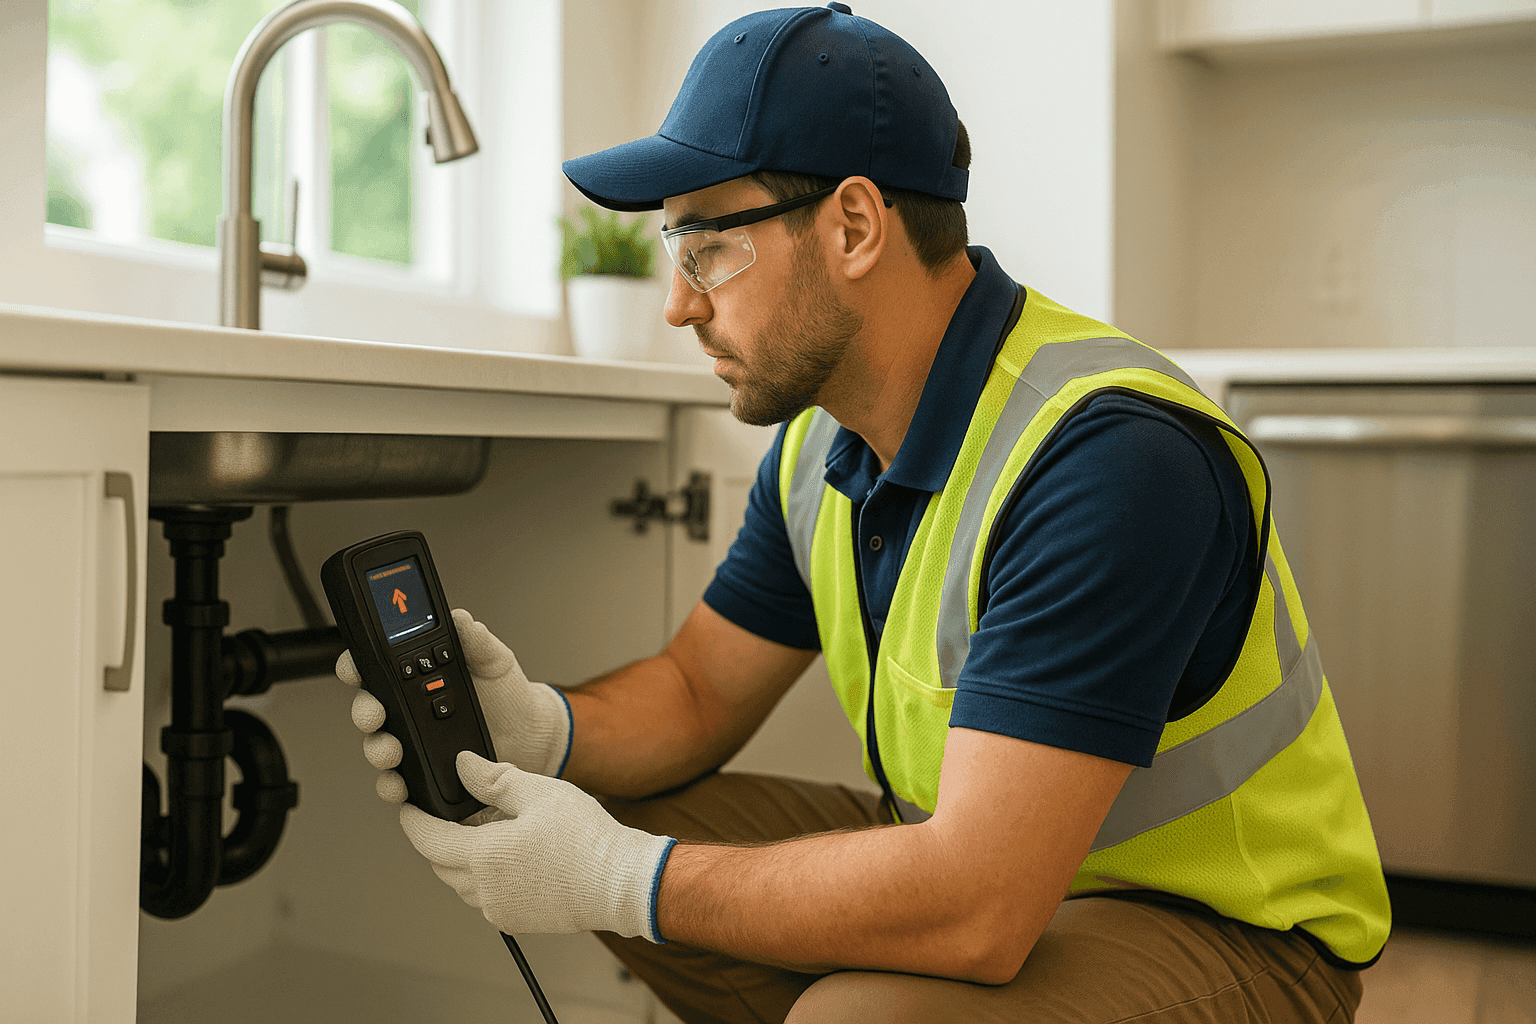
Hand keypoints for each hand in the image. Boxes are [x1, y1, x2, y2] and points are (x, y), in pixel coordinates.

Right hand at [336, 608, 572, 803]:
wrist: (530, 734)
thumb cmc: (507, 694)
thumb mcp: (493, 660)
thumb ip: (476, 639)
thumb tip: (461, 619)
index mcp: (416, 675)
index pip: (374, 666)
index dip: (355, 666)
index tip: (354, 670)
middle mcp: (407, 709)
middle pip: (369, 709)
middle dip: (365, 712)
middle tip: (375, 715)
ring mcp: (413, 742)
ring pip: (378, 746)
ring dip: (377, 750)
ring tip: (392, 752)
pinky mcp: (422, 773)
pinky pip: (399, 782)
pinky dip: (394, 786)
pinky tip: (401, 786)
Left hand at [402, 751, 675, 940]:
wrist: (621, 883)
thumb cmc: (586, 839)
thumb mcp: (539, 793)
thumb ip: (494, 780)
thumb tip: (463, 766)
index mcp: (483, 856)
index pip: (427, 840)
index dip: (413, 821)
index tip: (409, 808)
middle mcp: (484, 890)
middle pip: (442, 864)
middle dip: (443, 839)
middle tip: (469, 813)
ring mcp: (499, 909)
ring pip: (464, 882)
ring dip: (467, 859)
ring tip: (500, 833)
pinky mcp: (517, 921)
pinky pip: (487, 897)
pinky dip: (489, 877)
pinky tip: (519, 858)